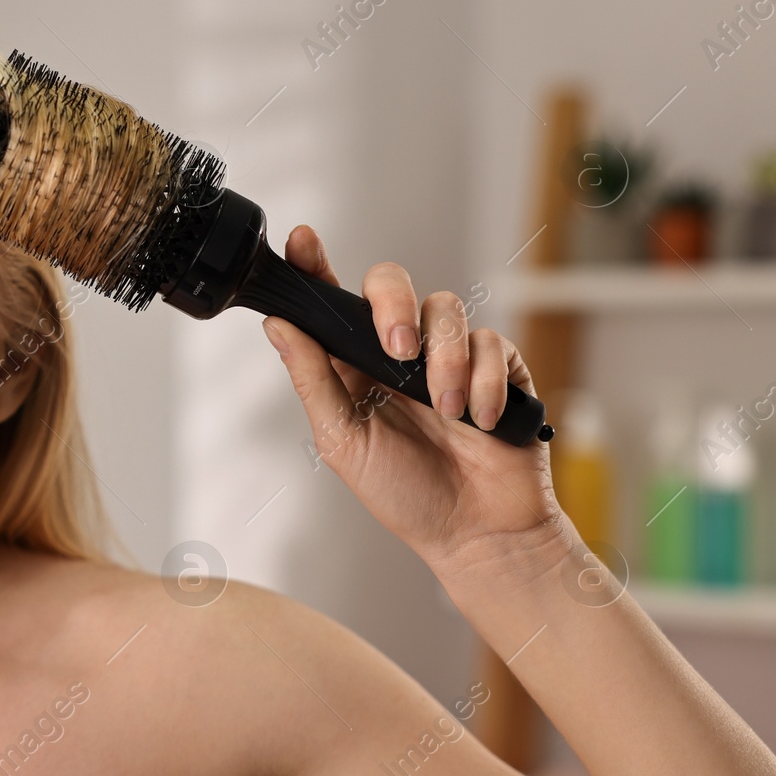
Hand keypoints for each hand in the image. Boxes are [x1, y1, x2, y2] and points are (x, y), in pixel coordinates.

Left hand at [260, 224, 571, 586]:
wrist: (476, 534)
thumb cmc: (404, 494)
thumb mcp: (343, 441)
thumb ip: (313, 380)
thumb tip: (278, 325)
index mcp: (353, 366)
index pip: (331, 303)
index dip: (314, 266)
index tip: (301, 241)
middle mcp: (399, 354)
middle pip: (391, 284)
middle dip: (394, 306)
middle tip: (399, 350)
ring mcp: (450, 357)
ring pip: (446, 309)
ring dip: (446, 362)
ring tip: (448, 412)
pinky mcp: (498, 367)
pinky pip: (492, 343)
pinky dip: (486, 383)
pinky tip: (480, 422)